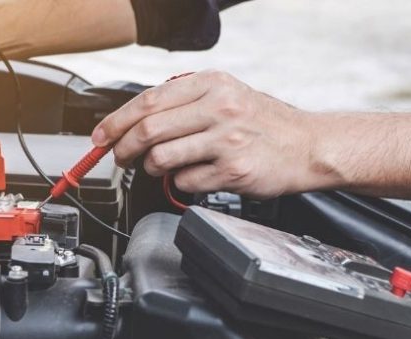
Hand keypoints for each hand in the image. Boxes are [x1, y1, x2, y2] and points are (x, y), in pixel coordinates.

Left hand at [92, 70, 327, 198]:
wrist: (310, 146)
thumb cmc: (264, 124)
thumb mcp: (226, 96)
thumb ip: (184, 104)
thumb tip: (133, 122)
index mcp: (212, 84)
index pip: (148, 101)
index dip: (116, 121)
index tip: (100, 136)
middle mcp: (219, 107)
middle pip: (148, 130)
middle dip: (124, 148)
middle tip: (120, 158)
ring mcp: (226, 140)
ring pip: (162, 158)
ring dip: (152, 168)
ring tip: (161, 167)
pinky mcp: (233, 170)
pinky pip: (186, 182)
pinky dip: (182, 183)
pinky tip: (195, 176)